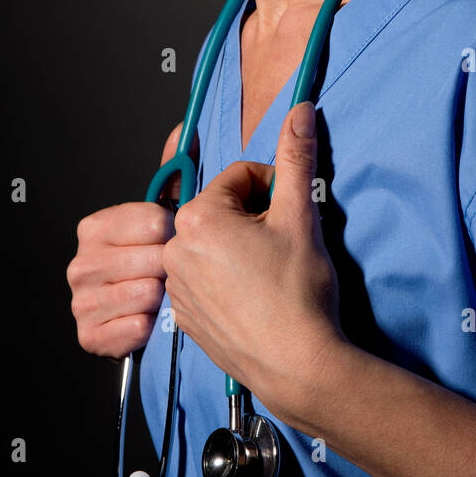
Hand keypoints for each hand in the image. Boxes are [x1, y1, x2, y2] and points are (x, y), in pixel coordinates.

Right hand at [66, 121, 186, 359]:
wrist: (145, 320)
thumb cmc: (159, 262)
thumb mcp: (168, 215)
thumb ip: (175, 172)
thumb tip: (185, 131)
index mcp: (96, 227)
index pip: (154, 222)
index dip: (177, 233)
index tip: (182, 240)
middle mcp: (81, 262)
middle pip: (153, 260)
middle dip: (175, 268)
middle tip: (180, 274)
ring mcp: (81, 300)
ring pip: (147, 294)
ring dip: (166, 299)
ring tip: (168, 296)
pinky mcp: (89, 336)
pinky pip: (135, 328)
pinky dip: (152, 327)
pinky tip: (154, 322)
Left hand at [161, 101, 344, 422]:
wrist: (299, 366)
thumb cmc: (299, 294)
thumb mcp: (300, 216)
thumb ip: (296, 157)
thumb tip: (299, 110)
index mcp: (198, 219)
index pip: (239, 177)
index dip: (272, 189)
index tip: (290, 214)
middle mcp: (175, 251)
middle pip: (223, 209)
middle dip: (255, 218)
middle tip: (283, 245)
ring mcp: (177, 287)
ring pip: (214, 243)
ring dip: (241, 247)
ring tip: (271, 273)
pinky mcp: (185, 316)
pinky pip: (206, 277)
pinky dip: (229, 278)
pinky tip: (256, 295)